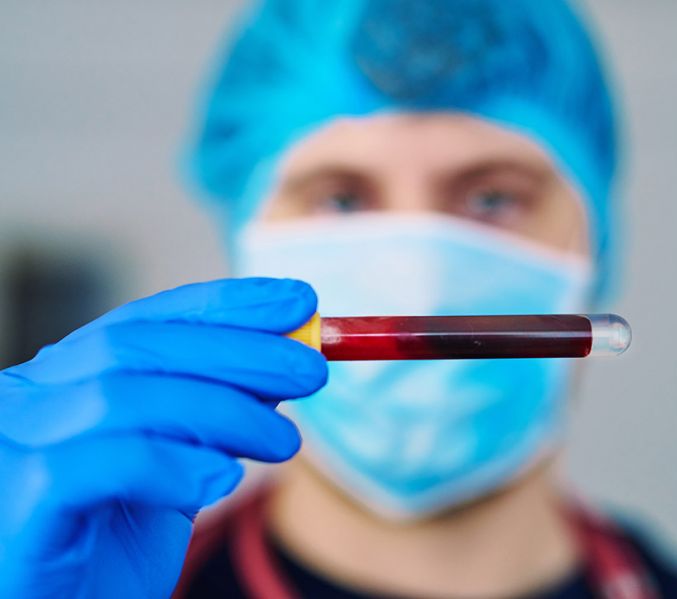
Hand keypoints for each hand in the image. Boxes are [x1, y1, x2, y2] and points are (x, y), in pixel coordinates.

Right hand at [0, 278, 326, 597]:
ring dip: (223, 412)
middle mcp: (31, 397)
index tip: (300, 301)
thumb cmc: (118, 540)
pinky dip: (172, 464)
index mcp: (70, 376)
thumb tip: (287, 357)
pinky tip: (222, 480)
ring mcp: (14, 445)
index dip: (228, 305)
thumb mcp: (181, 461)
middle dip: (238, 352)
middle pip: (139, 348)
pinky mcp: (20, 503)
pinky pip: (101, 464)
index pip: (151, 319)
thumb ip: (218, 409)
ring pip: (124, 398)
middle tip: (313, 370)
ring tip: (283, 441)